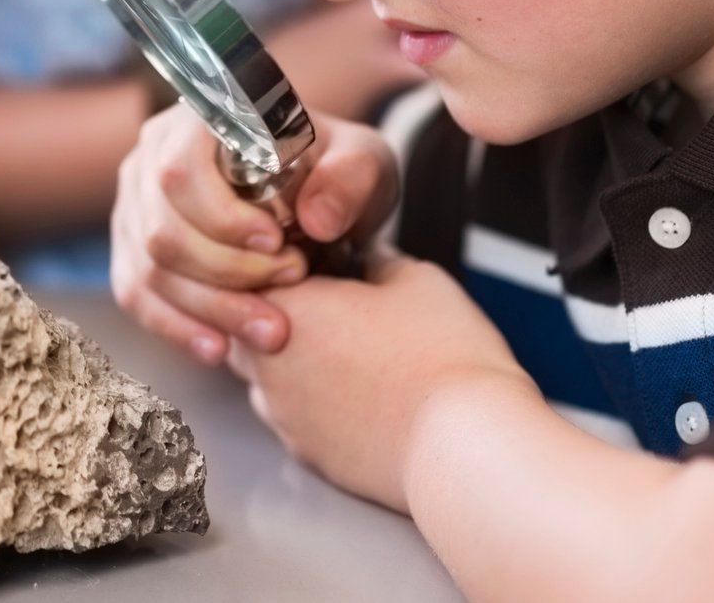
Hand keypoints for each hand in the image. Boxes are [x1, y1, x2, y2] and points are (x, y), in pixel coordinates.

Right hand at [110, 103, 396, 365]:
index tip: (279, 243)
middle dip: (227, 272)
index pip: (180, 171)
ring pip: (150, 270)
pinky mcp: (134, 255)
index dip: (221, 217)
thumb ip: (351, 177)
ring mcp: (135, 209)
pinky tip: (219, 350)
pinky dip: (178, 328)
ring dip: (211, 308)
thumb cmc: (333, 171)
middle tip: (293, 282)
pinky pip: (138, 298)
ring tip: (272, 331)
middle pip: (162, 229)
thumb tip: (316, 219)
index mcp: (194, 122)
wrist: (316, 199)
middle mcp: (150, 160)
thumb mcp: (362, 160)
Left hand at [227, 248, 532, 512]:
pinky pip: (296, 419)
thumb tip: (370, 259)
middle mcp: (269, 365)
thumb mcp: (418, 280)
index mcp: (287, 309)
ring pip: (268, 377)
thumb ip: (380, 260)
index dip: (293, 267)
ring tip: (356, 356)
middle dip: (286, 315)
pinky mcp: (308, 455)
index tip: (327, 267)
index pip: (256, 274)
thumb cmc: (443, 361)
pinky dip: (318, 405)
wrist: (463, 447)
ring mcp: (284, 417)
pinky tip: (362, 397)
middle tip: (341, 310)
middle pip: (250, 328)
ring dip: (297, 363)